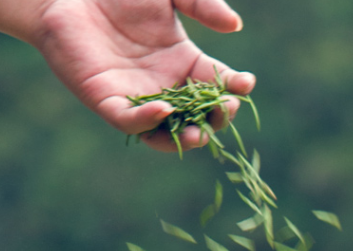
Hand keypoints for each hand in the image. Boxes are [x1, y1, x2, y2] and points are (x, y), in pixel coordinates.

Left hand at [33, 0, 255, 152]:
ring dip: (184, 136)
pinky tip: (163, 109)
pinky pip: (128, 120)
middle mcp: (161, 84)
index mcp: (180, 61)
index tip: (246, 84)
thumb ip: (202, 4)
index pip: (214, 83)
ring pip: (163, 129)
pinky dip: (146, 120)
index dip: (232, 88)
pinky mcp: (106, 100)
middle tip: (225, 110)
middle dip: (213, 119)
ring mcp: (134, 95)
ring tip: (200, 134)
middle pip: (194, 114)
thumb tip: (234, 24)